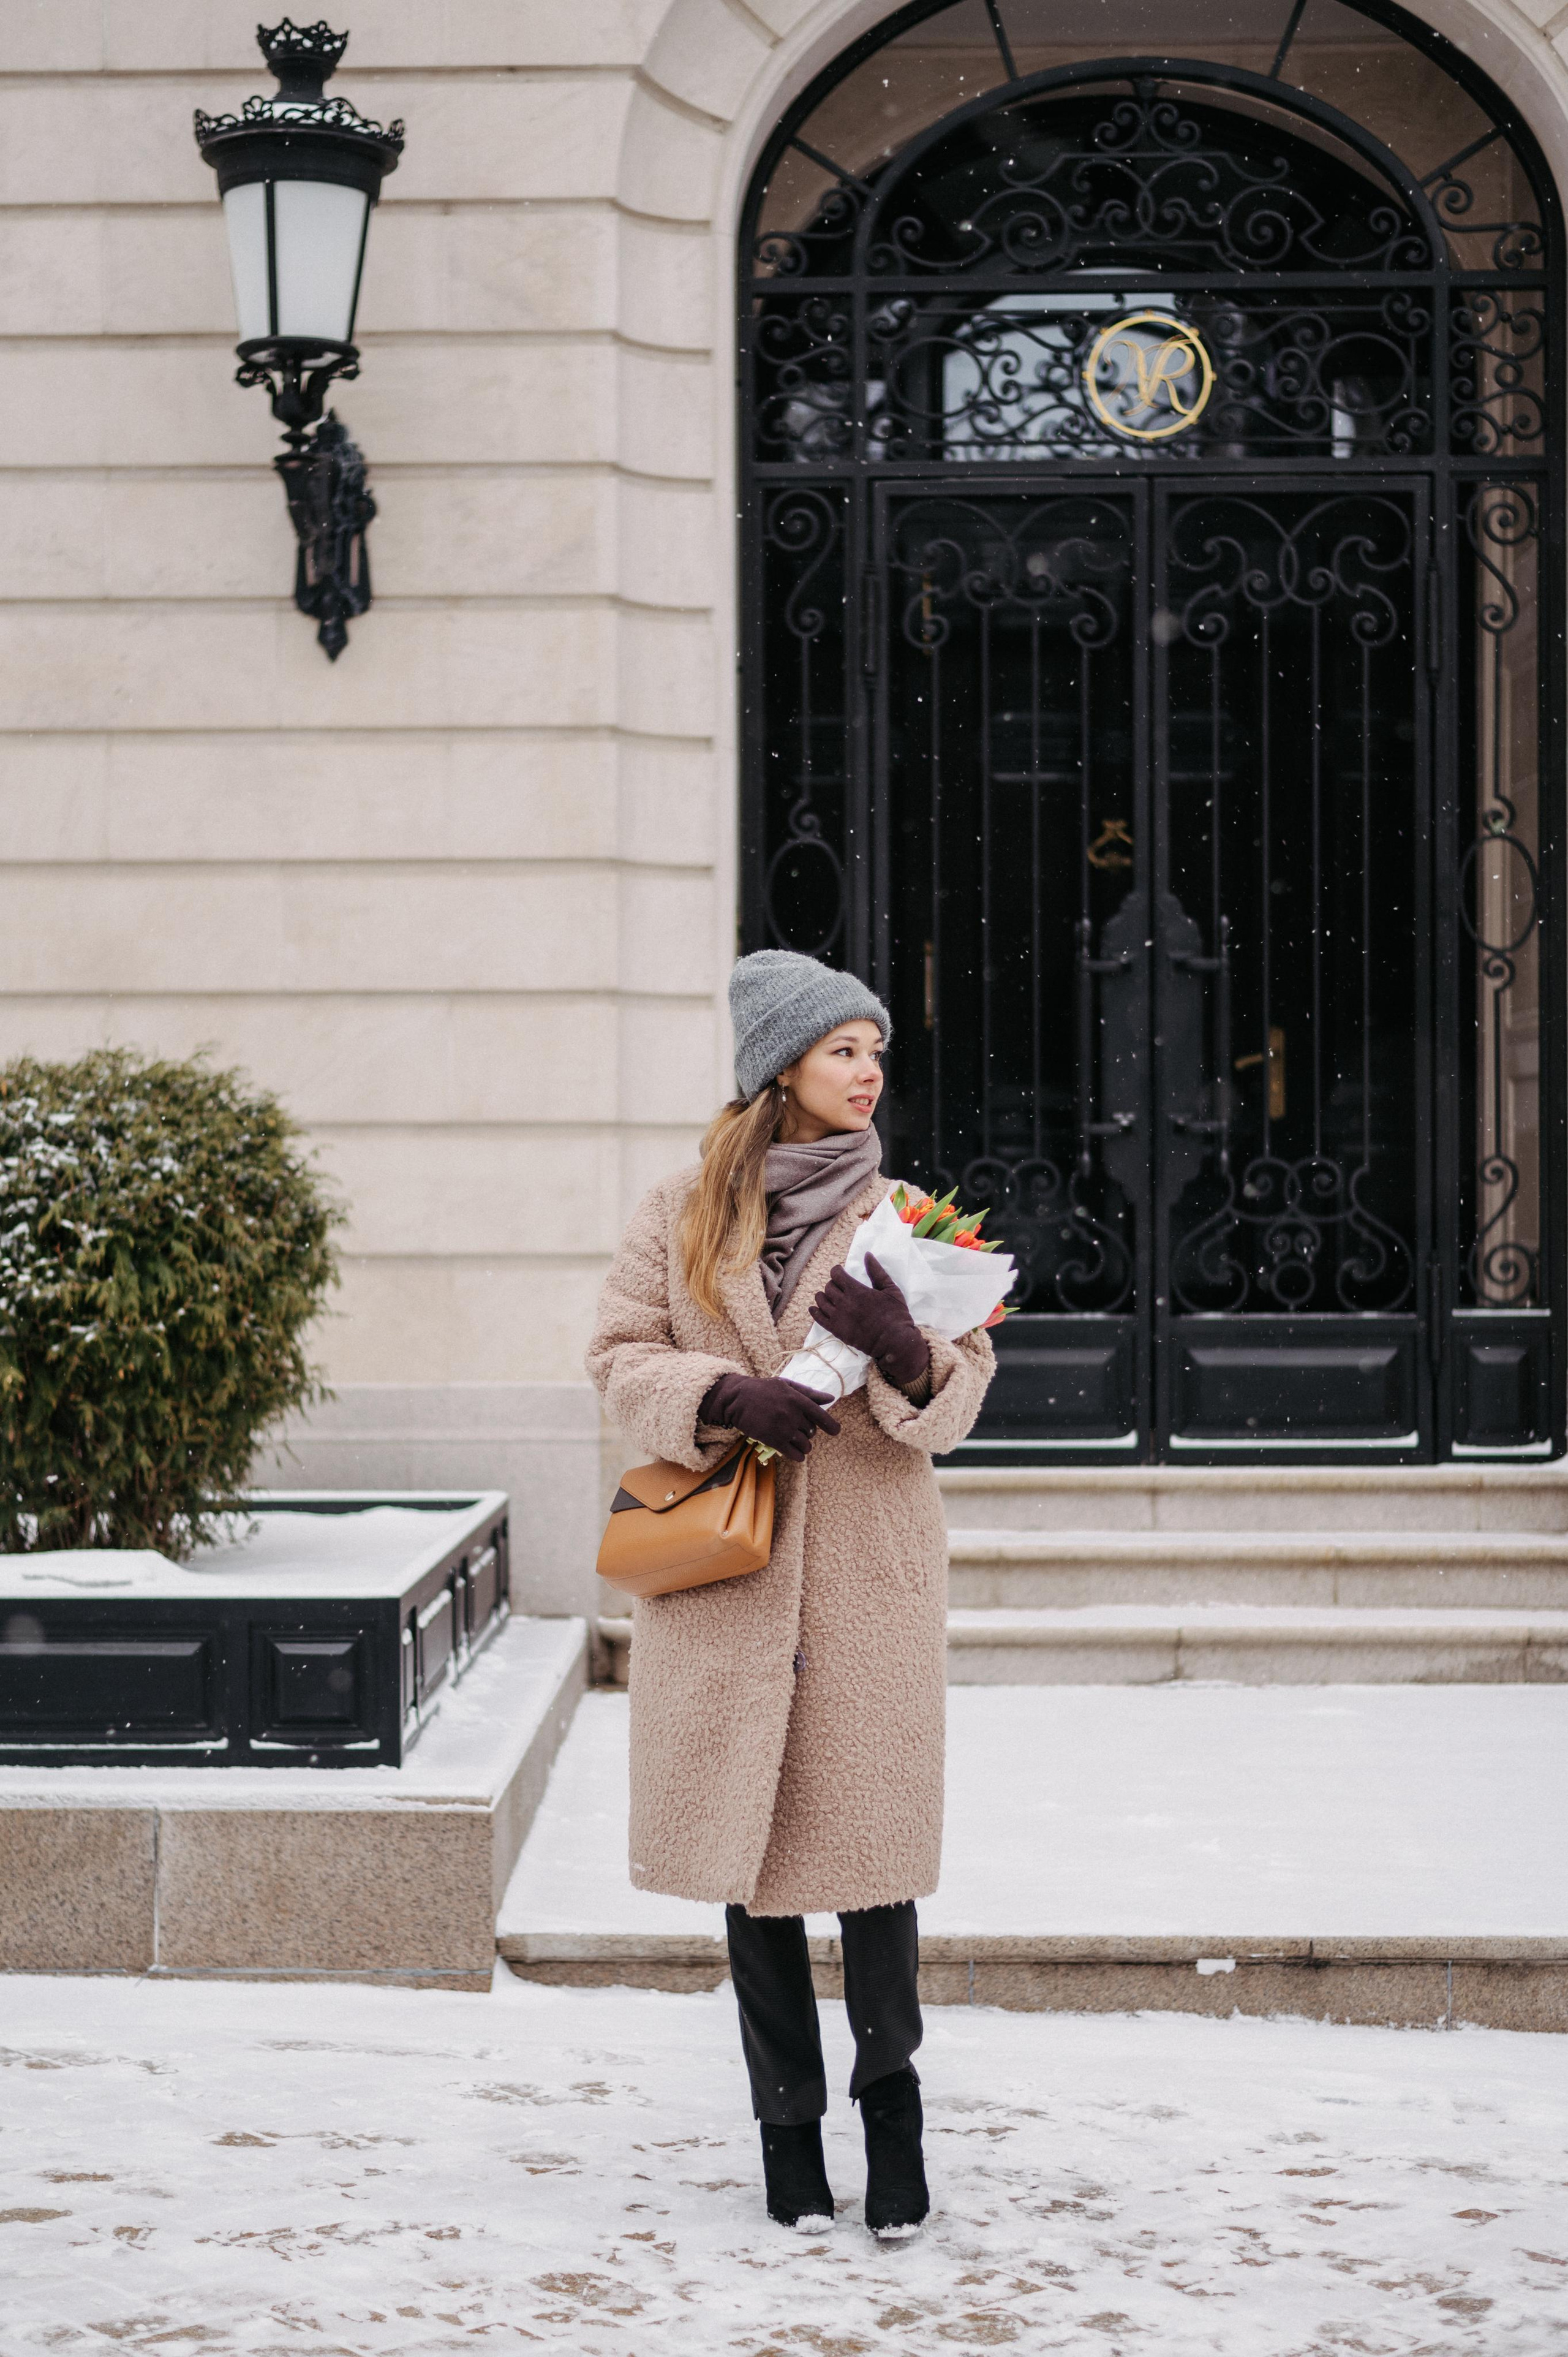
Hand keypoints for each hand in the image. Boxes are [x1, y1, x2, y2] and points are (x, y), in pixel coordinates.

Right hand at [699, 1371, 840, 1462]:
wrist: (737, 1398)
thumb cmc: (763, 1389)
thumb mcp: (786, 1385)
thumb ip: (809, 1393)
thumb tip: (831, 1399)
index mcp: (797, 1399)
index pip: (821, 1415)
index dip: (831, 1425)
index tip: (836, 1431)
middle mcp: (792, 1414)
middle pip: (811, 1432)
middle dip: (808, 1433)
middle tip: (798, 1429)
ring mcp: (783, 1429)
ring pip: (805, 1445)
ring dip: (804, 1446)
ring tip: (797, 1442)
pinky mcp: (773, 1440)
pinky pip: (794, 1454)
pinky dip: (798, 1456)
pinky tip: (796, 1454)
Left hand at [809, 1254, 929, 1390]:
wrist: (893, 1341)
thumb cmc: (895, 1314)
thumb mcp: (890, 1289)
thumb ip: (877, 1272)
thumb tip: (867, 1255)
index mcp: (856, 1290)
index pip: (836, 1274)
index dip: (837, 1271)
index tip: (841, 1273)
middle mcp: (844, 1302)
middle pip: (828, 1287)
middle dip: (833, 1284)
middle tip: (839, 1287)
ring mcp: (838, 1317)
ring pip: (821, 1301)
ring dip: (823, 1296)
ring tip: (829, 1297)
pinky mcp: (836, 1330)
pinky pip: (818, 1318)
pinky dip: (814, 1311)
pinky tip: (815, 1308)